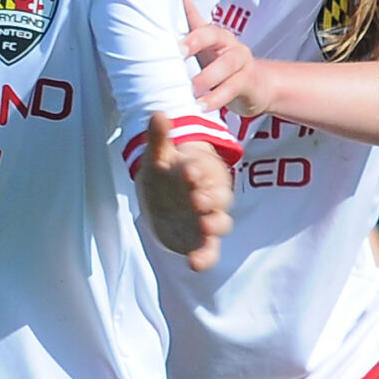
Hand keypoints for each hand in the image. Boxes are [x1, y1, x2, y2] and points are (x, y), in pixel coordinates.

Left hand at [137, 113, 232, 270]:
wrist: (163, 199)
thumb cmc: (165, 174)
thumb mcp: (158, 156)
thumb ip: (159, 138)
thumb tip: (158, 114)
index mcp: (200, 174)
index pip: (205, 170)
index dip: (199, 171)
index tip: (190, 170)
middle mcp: (208, 197)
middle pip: (219, 198)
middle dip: (210, 199)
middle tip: (199, 199)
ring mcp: (207, 220)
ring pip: (220, 223)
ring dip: (214, 225)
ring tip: (204, 226)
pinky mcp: (201, 241)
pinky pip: (209, 251)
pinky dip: (205, 258)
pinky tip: (194, 264)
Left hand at [181, 0, 269, 120]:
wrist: (257, 85)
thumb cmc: (221, 64)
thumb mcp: (205, 47)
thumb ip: (190, 24)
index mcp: (214, 34)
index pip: (199, 22)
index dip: (186, 21)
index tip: (171, 34)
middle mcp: (228, 43)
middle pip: (213, 36)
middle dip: (195, 42)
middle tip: (178, 54)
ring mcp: (241, 61)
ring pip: (225, 66)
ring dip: (206, 78)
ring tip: (189, 90)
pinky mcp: (248, 82)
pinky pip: (232, 89)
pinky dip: (215, 99)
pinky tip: (201, 106)